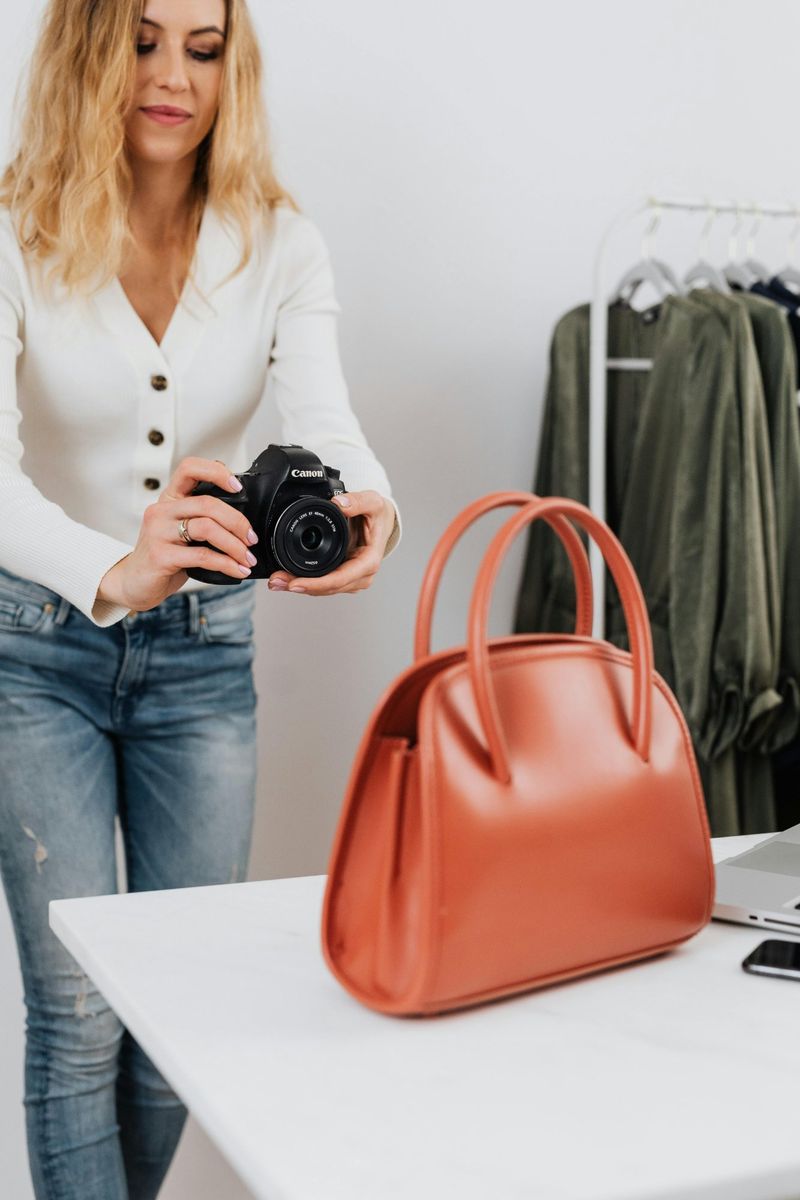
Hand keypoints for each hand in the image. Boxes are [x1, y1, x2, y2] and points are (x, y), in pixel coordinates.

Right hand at [97, 458, 259, 611]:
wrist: (134, 583)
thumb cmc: (164, 556)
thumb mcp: (181, 531)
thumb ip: (203, 519)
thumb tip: (243, 519)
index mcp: (169, 500)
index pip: (189, 468)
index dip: (216, 471)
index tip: (237, 485)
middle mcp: (161, 511)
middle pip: (207, 503)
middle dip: (237, 521)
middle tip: (251, 538)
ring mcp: (158, 532)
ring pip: (207, 527)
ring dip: (235, 545)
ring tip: (247, 558)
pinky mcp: (160, 556)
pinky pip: (202, 555)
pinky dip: (226, 564)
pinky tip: (237, 570)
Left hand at [268, 490, 395, 595]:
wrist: (383, 522)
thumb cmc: (378, 515)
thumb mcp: (373, 502)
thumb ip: (357, 501)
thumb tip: (340, 503)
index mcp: (369, 561)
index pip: (340, 579)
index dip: (316, 583)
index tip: (295, 583)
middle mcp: (361, 576)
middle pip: (327, 588)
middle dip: (301, 587)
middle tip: (275, 582)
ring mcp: (352, 579)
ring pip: (323, 590)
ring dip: (299, 587)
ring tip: (275, 581)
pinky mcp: (343, 578)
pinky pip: (323, 584)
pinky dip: (305, 582)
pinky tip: (287, 579)